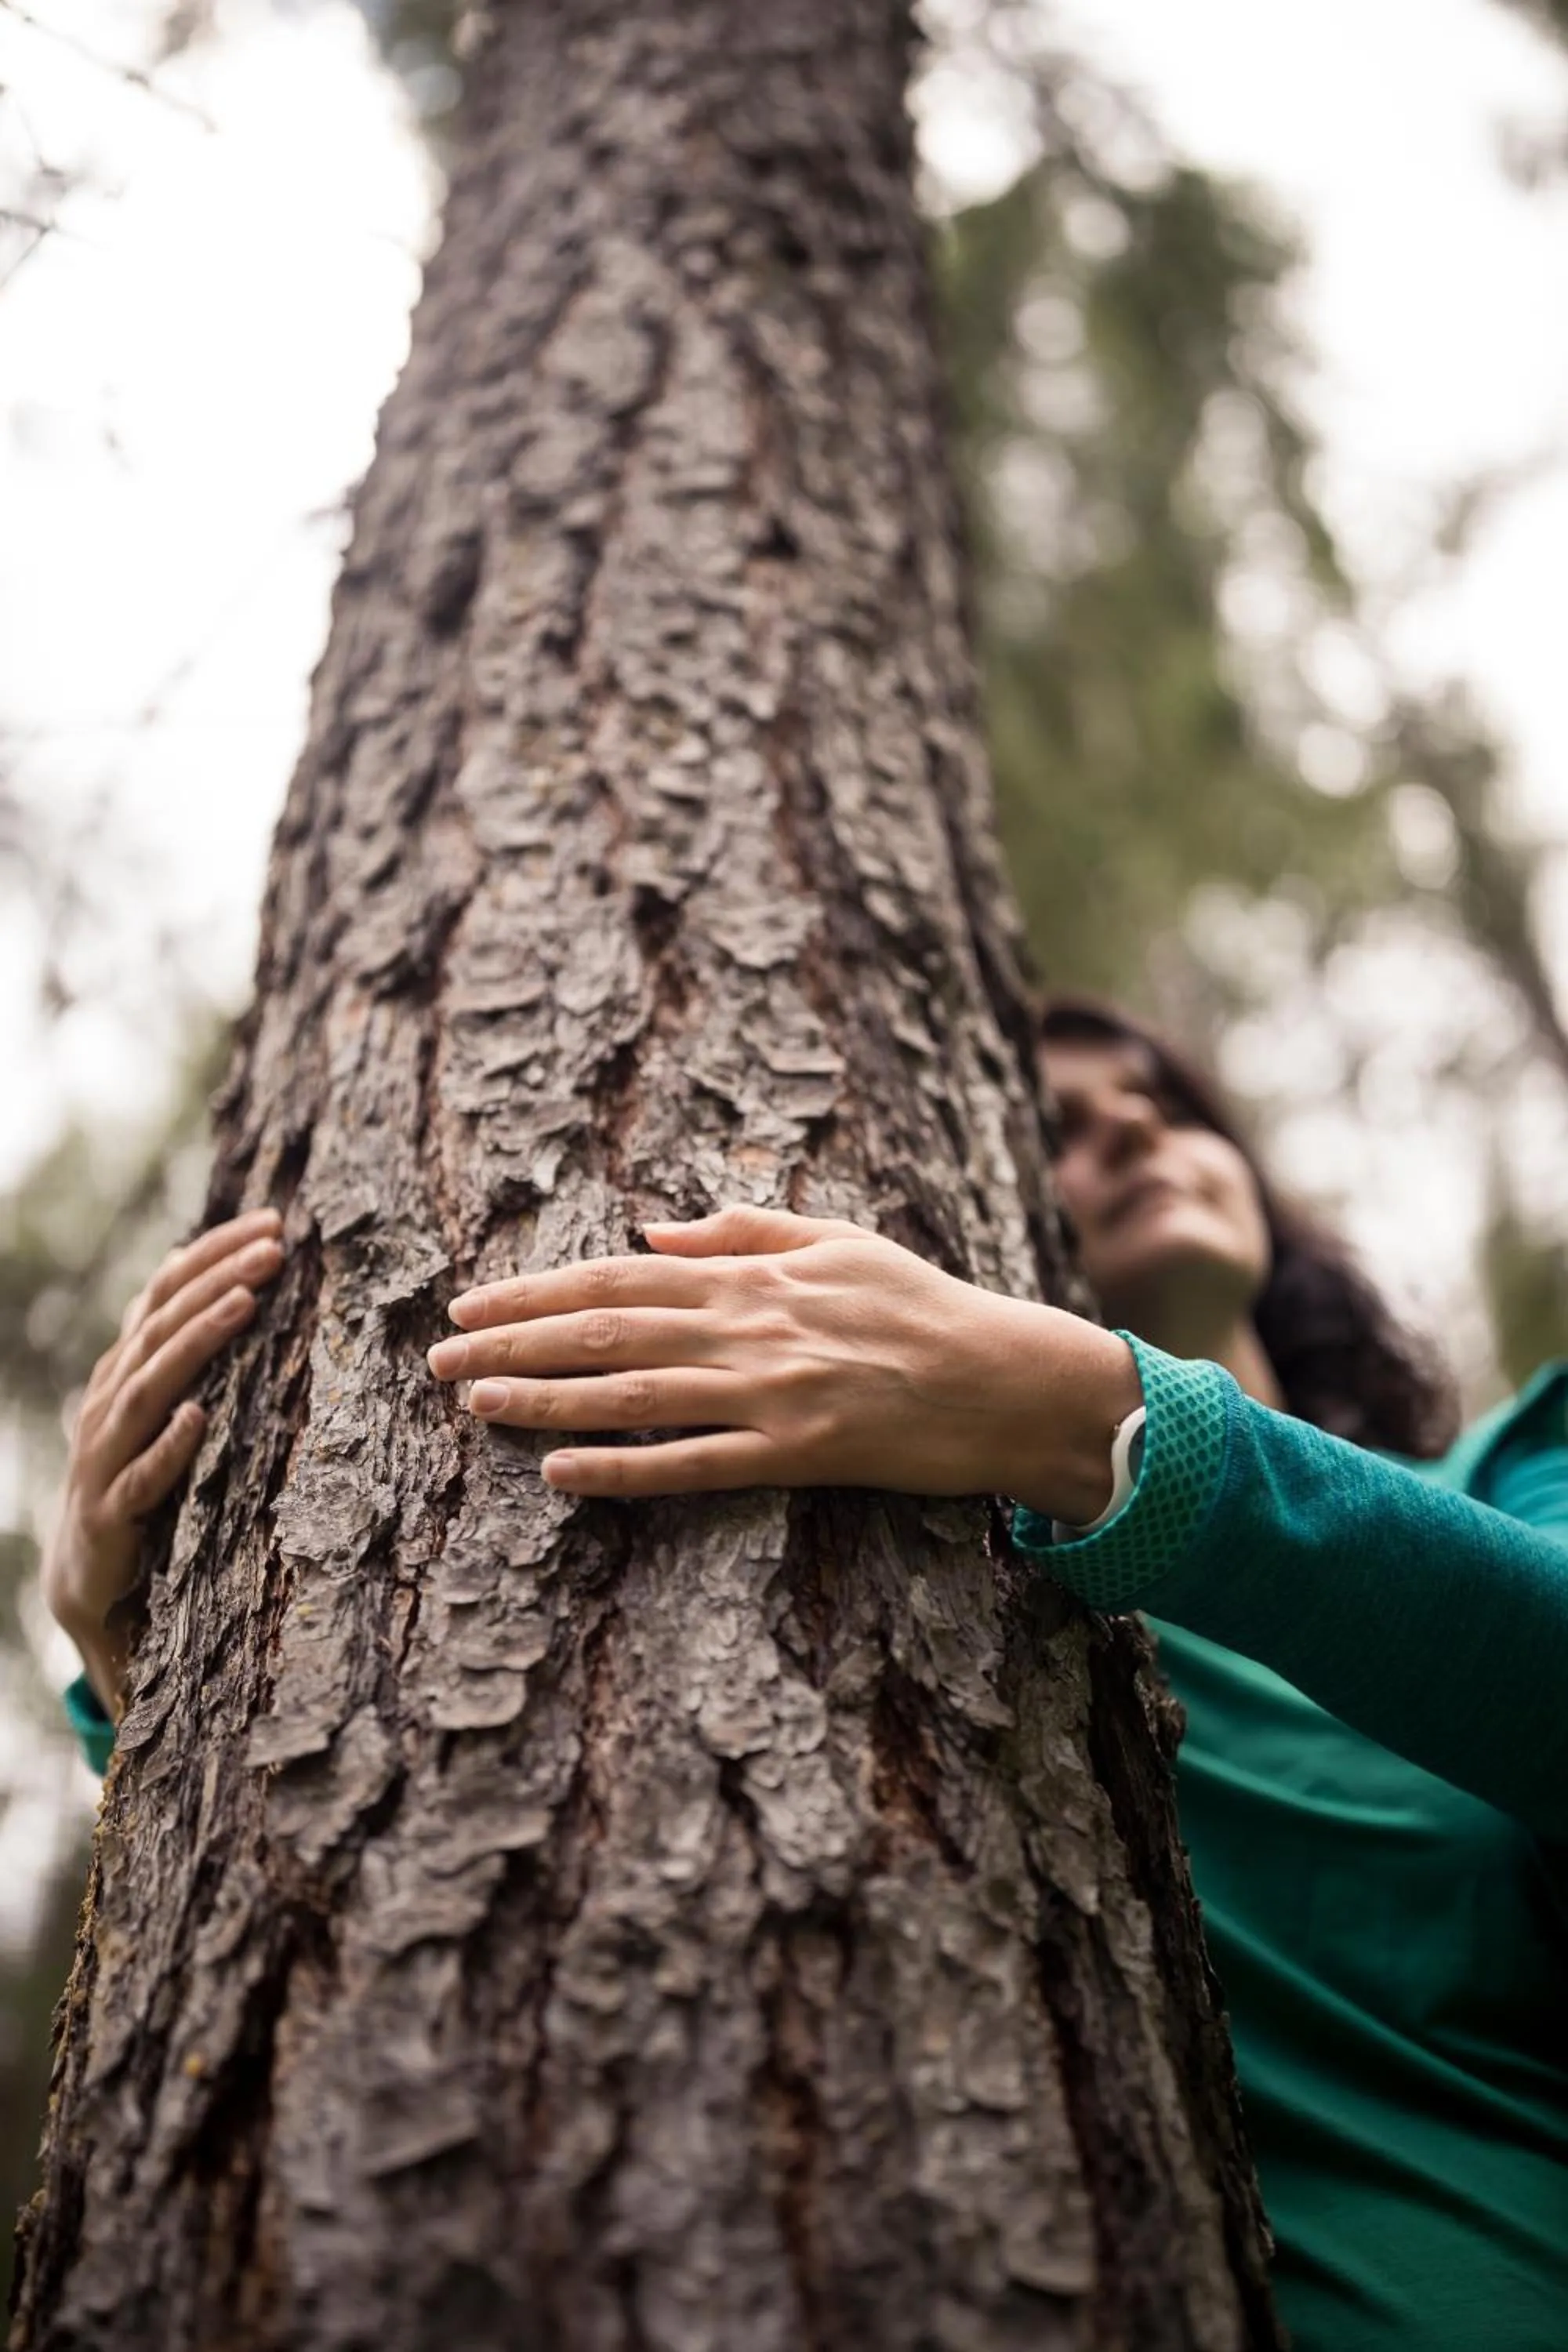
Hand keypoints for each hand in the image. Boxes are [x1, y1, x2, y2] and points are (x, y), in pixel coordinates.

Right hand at [42, 1208, 284, 1716]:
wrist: (88, 1578)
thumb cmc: (132, 1475)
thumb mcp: (149, 1399)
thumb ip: (166, 1337)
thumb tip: (189, 1257)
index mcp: (126, 1367)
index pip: (166, 1291)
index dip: (215, 1254)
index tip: (274, 1222)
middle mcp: (112, 1399)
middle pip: (163, 1327)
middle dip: (219, 1281)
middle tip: (275, 1249)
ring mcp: (107, 1455)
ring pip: (151, 1388)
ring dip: (198, 1343)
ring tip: (244, 1304)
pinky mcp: (113, 1512)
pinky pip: (143, 1476)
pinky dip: (169, 1445)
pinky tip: (199, 1417)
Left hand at [426, 1203, 1139, 1514]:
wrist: (1007, 1377)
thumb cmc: (923, 1305)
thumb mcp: (839, 1238)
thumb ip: (745, 1228)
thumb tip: (653, 1224)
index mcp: (754, 1272)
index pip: (620, 1273)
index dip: (536, 1289)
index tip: (470, 1304)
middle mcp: (750, 1326)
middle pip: (605, 1329)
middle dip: (513, 1343)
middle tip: (438, 1359)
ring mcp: (770, 1393)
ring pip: (631, 1392)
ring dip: (542, 1399)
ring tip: (473, 1405)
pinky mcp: (797, 1457)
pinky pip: (692, 1465)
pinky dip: (621, 1468)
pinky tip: (560, 1474)